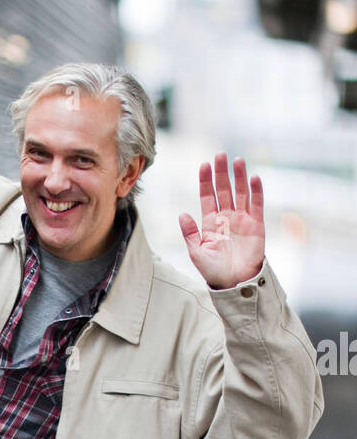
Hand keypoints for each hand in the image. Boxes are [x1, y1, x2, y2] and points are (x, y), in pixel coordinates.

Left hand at [179, 153, 264, 289]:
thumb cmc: (214, 271)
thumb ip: (190, 233)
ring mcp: (242, 219)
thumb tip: (182, 214)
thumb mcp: (197, 253)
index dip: (206, 181)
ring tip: (237, 160)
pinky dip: (256, 191)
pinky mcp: (256, 224)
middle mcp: (226, 217)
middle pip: (224, 189)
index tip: (204, 165)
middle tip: (220, 155)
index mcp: (210, 222)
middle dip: (222, 172)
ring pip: (240, 192)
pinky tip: (253, 177)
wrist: (235, 283)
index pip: (207, 196)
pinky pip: (257, 204)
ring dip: (239, 176)